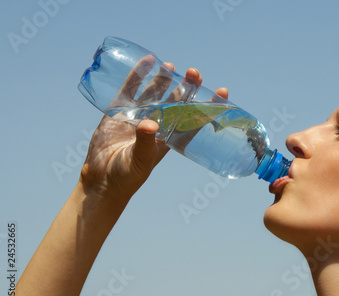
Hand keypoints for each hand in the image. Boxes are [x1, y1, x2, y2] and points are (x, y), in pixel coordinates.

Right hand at [79, 57, 228, 199]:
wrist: (101, 179)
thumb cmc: (127, 175)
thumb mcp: (140, 160)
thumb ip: (145, 142)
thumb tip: (150, 124)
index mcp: (169, 138)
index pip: (194, 119)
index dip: (208, 106)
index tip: (223, 91)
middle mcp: (157, 125)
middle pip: (176, 101)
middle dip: (187, 87)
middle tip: (194, 73)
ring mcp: (139, 116)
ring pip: (156, 92)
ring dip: (164, 79)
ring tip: (171, 65)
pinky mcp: (119, 111)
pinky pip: (131, 89)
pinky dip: (138, 75)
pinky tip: (146, 61)